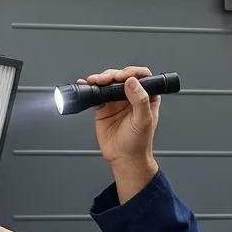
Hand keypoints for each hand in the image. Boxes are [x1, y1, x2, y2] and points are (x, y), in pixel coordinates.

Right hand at [83, 66, 159, 201]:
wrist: (124, 158)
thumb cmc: (138, 142)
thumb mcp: (143, 120)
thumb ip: (140, 100)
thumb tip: (132, 82)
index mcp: (146, 97)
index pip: (141, 77)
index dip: (131, 72)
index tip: (122, 76)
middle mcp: (130, 96)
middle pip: (121, 77)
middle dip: (111, 75)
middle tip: (105, 79)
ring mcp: (115, 101)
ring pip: (107, 83)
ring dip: (99, 79)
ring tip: (94, 81)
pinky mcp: (103, 107)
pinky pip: (95, 94)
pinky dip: (89, 88)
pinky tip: (85, 85)